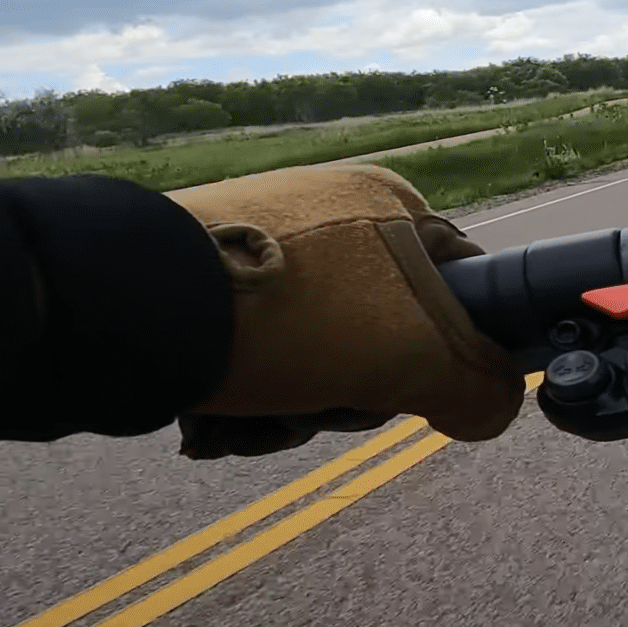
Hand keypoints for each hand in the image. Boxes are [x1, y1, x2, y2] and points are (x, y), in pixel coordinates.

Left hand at [167, 165, 522, 458]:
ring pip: (318, 355)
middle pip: (384, 336)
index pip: (461, 291)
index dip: (448, 355)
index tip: (413, 389)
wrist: (132, 306)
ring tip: (256, 421)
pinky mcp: (204, 279)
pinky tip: (219, 419)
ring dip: (297, 410)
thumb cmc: (296, 316)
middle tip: (326, 409)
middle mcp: (332, 213)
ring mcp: (265, 244)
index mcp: (394, 206)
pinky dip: (248, 398)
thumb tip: (495, 408)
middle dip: (355, 396)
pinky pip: (257, 352)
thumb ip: (480, 387)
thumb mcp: (415, 357)